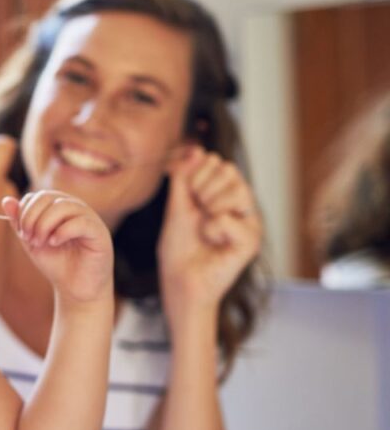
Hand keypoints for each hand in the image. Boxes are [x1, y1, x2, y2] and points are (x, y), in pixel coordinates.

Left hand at [2, 190, 112, 305]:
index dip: (24, 212)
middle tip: (29, 239)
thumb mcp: (32, 242)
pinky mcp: (99, 232)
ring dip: (44, 224)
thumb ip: (19, 222)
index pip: (38, 195)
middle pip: (48, 197)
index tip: (22, 234)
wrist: (76, 288)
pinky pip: (80, 222)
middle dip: (31, 217)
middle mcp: (75, 208)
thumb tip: (7, 200)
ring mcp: (89, 218)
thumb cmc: (56, 263)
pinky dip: (62, 231)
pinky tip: (54, 243)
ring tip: (40, 243)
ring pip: (63, 206)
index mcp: (59, 207)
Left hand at [158, 145, 261, 313]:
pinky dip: (213, 229)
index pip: (218, 162)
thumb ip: (185, 178)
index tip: (187, 197)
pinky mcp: (252, 242)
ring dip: (210, 206)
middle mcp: (241, 206)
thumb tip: (196, 148)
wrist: (180, 281)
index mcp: (225, 196)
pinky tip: (212, 242)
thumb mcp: (176, 206)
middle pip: (230, 170)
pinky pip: (230, 219)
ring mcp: (249, 223)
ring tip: (204, 226)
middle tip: (197, 212)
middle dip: (202, 188)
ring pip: (238, 190)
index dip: (196, 174)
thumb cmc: (179, 248)